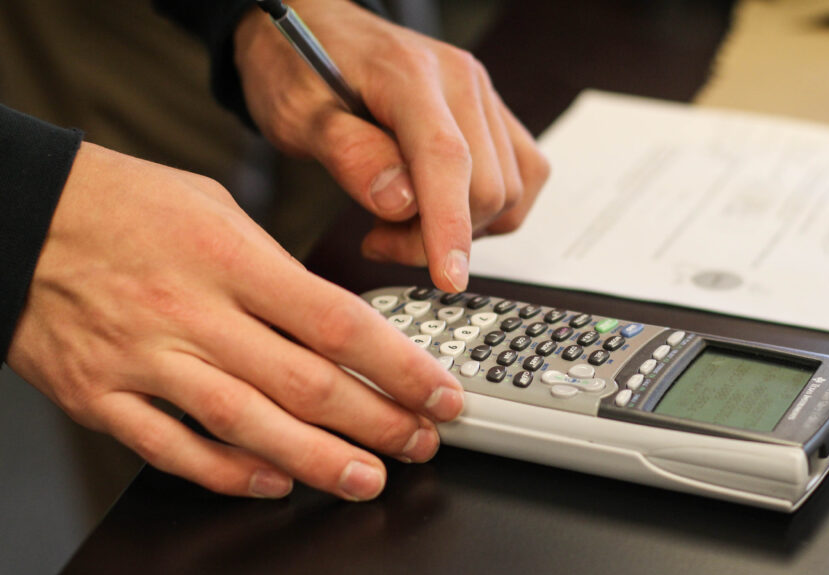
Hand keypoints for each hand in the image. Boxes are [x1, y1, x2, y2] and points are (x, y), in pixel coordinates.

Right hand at [7, 142, 463, 499]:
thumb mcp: (215, 208)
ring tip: (367, 478)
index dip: (400, 367)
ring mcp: (144, 360)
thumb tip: (337, 323)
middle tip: (420, 443)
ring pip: (247, 425)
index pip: (338, 322)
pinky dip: (227, 473)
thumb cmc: (122, 204)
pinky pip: (172, 449)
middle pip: (306, 383)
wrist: (14, 213)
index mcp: (230, 259)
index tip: (440, 393)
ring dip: (317, 461)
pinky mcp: (100, 397)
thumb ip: (278, 268)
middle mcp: (192, 313)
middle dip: (377, 422)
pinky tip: (275, 483)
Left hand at [233, 0, 549, 291]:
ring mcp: (484, 100)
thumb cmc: (299, 66)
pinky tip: (440, 209)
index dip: (451, 227)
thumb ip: (349, 154)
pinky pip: (521, 180)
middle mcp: (462, 82)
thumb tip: (399, 202)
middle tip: (379, 238)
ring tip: (402, 222)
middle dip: (436, 236)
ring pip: (509, 193)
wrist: (314, 31)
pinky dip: (488, 214)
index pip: (448, 159)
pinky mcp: (495, 120)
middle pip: (487, 188)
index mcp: (410, 75)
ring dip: (461, 228)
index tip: (448, 279)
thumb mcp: (297, 113)